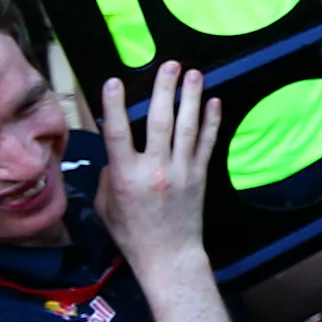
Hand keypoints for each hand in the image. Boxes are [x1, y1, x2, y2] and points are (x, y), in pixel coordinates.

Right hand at [96, 62, 222, 266]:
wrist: (168, 257)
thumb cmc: (132, 234)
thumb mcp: (107, 206)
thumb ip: (109, 175)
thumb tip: (116, 155)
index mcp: (126, 177)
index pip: (118, 134)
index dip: (115, 106)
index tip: (115, 82)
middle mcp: (155, 169)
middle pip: (160, 122)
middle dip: (164, 90)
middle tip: (169, 65)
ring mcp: (181, 171)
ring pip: (187, 127)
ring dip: (191, 98)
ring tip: (194, 74)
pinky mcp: (200, 175)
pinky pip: (207, 143)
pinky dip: (212, 122)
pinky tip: (214, 102)